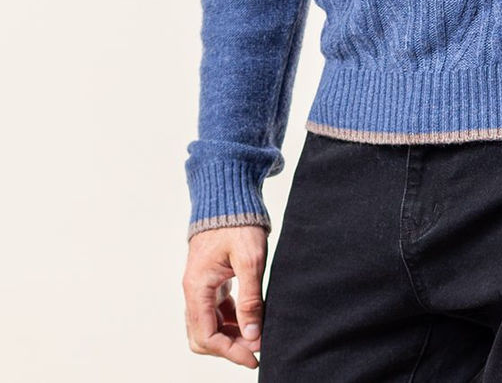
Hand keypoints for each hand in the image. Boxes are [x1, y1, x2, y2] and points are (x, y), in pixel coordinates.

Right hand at [183, 225, 267, 368]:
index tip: (254, 357)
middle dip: (228, 348)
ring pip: (209, 325)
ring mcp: (201, 286)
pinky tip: (252, 320)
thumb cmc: (238, 222)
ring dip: (231, 336)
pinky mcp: (211, 281)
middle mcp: (194, 291)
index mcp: (197, 287)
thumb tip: (253, 336)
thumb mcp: (250, 260)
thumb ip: (250, 300)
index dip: (230, 352)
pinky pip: (216, 311)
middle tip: (256, 350)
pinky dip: (232, 321)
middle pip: (203, 336)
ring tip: (258, 336)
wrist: (228, 195)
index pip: (207, 336)